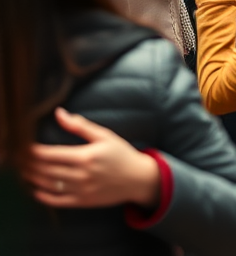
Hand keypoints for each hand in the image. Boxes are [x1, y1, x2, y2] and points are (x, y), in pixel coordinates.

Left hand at [24, 108, 159, 208]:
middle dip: (29, 165)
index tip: (22, 148)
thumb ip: (80, 126)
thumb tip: (59, 113)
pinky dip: (43, 197)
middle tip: (17, 160)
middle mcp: (82, 174)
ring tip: (23, 172)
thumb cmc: (121, 154)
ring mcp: (81, 190)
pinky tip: (36, 190)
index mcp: (86, 156)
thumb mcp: (104, 135)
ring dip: (33, 179)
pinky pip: (57, 201)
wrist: (138, 178)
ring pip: (49, 185)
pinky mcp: (82, 202)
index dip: (33, 152)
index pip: (51, 154)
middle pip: (46, 170)